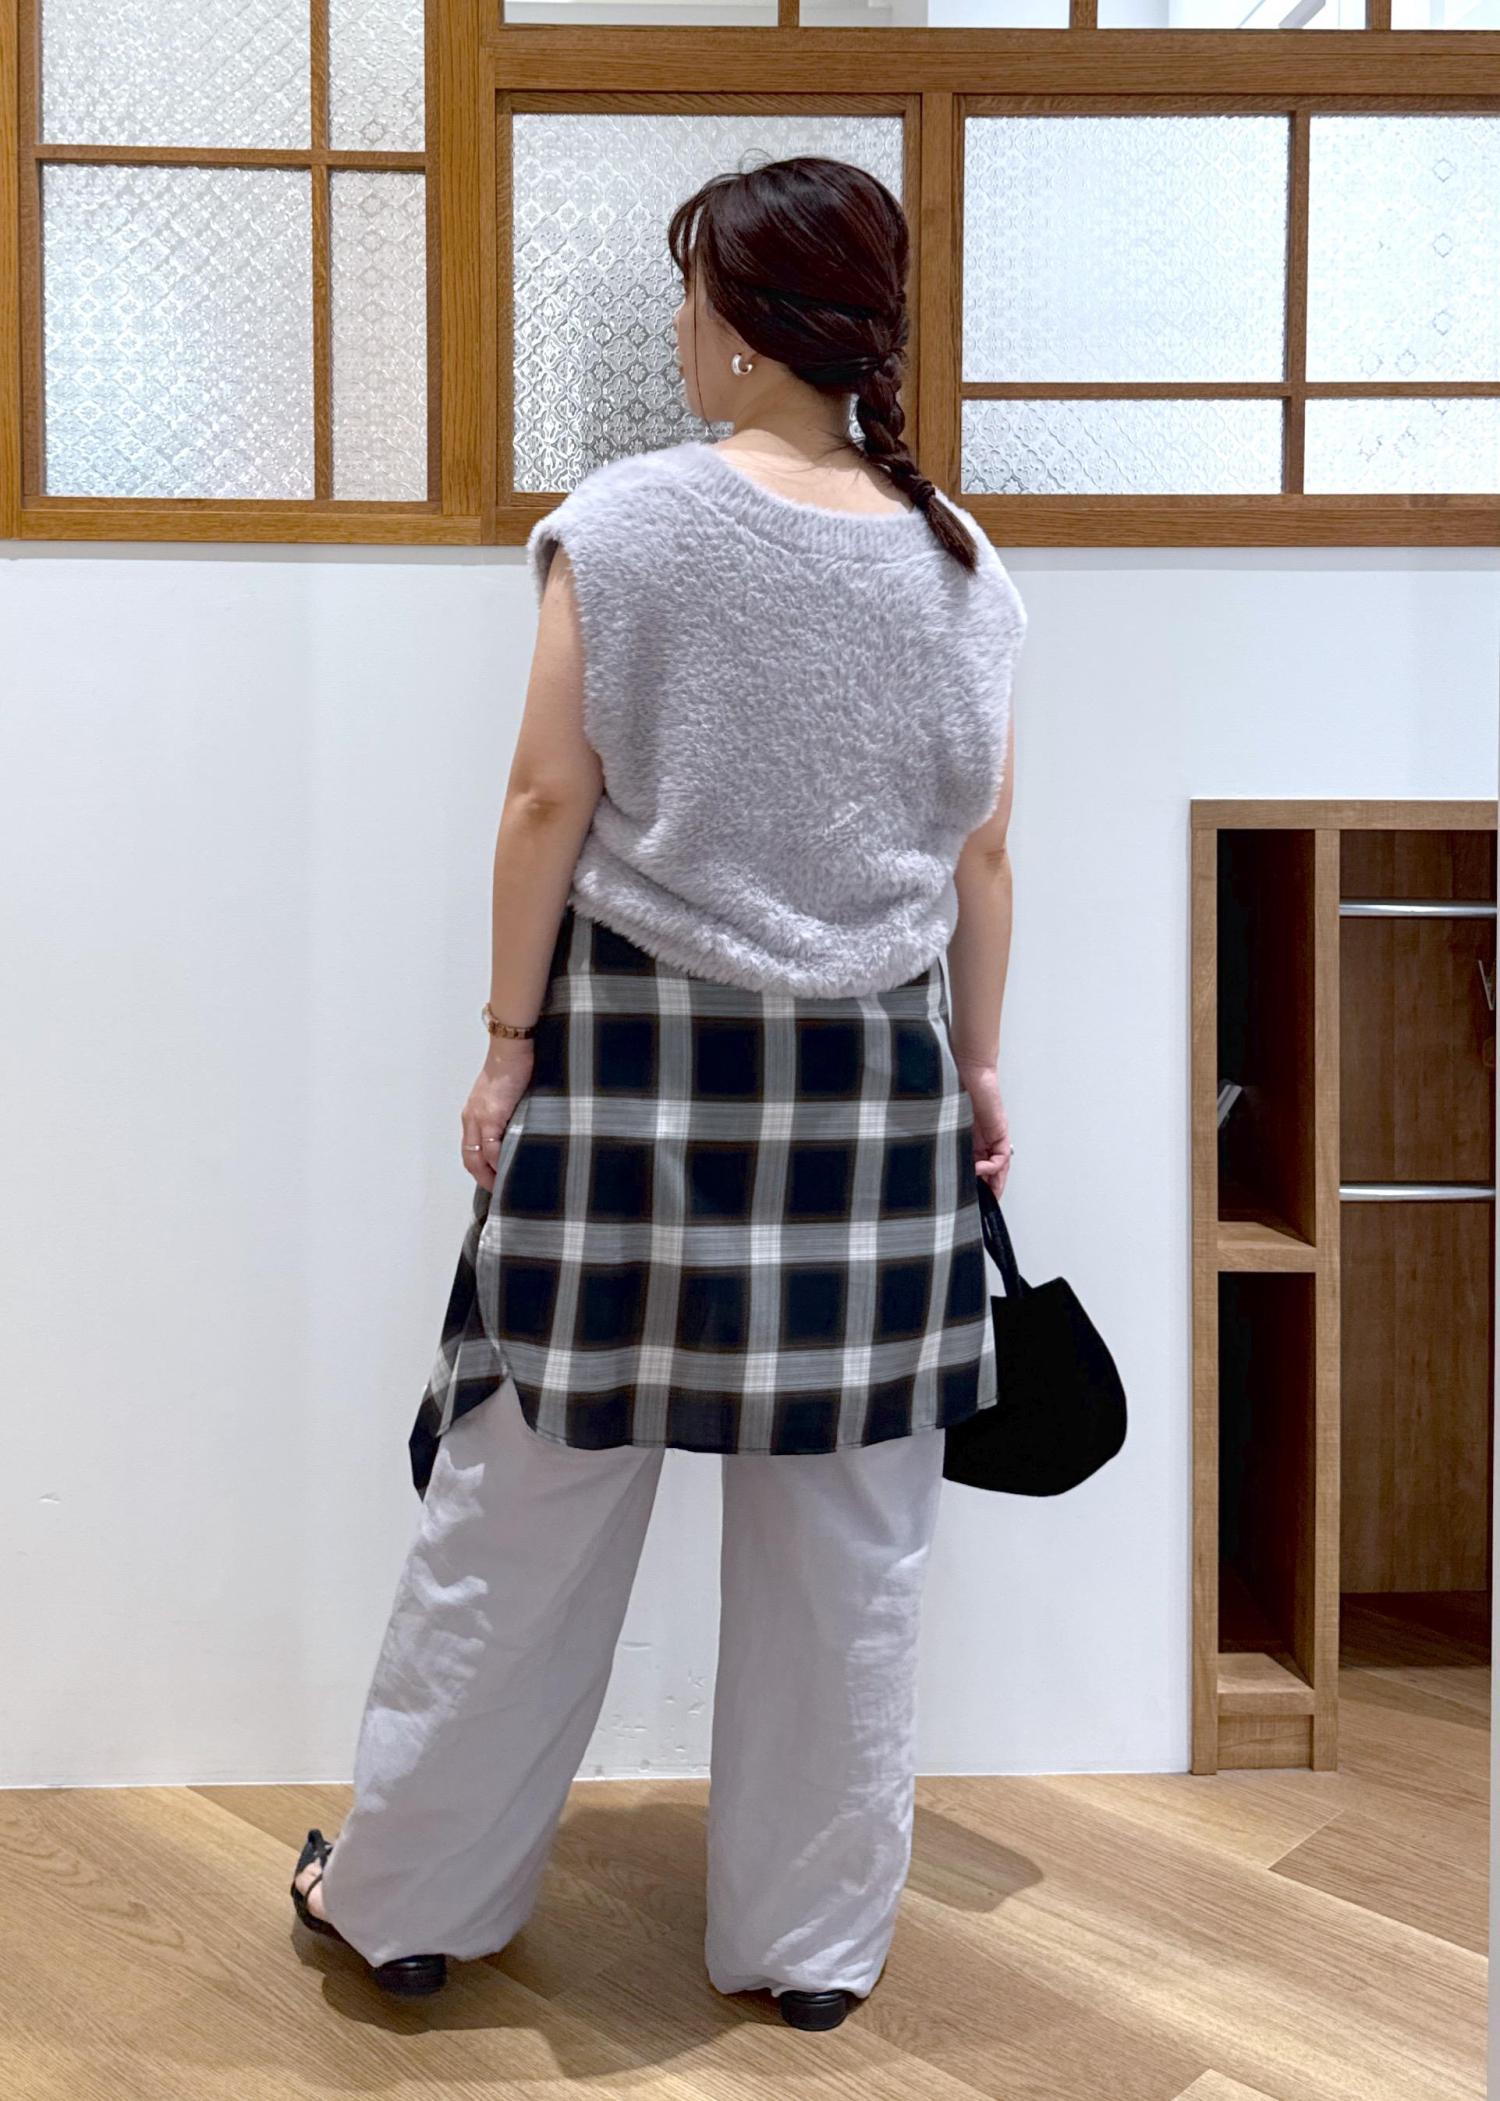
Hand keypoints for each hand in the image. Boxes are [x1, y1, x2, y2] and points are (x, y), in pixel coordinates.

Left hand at [461, 1040, 534, 1189]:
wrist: (510, 1050)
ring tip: (505, 1187)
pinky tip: (509, 1169)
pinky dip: (498, 1162)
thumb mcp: (502, 1097)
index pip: (469, 1151)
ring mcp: (480, 1118)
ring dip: (490, 1175)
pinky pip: (492, 1148)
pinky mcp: (492, 1116)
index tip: (492, 1182)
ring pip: (478, 1158)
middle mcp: (471, 1119)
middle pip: (469, 1159)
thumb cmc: (511, 1068)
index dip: (478, 1170)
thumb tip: (517, 1134)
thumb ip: (503, 1116)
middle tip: (498, 1192)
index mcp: (472, 1115)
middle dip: (482, 1179)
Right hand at [956, 1058, 1012, 1199]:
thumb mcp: (947, 1125)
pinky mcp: (999, 1132)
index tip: (972, 1201)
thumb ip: (946, 1143)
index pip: (978, 1169)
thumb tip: (943, 1165)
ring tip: (984, 1192)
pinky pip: (1001, 1156)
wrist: (967, 1071)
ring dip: (992, 1181)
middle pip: (992, 1172)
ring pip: (999, 1167)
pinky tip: (980, 1168)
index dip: (978, 1186)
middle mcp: (983, 1140)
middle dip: (988, 1190)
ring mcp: (993, 1137)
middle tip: (983, 1205)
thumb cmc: (953, 1091)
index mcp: (970, 1140)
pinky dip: (993, 1166)